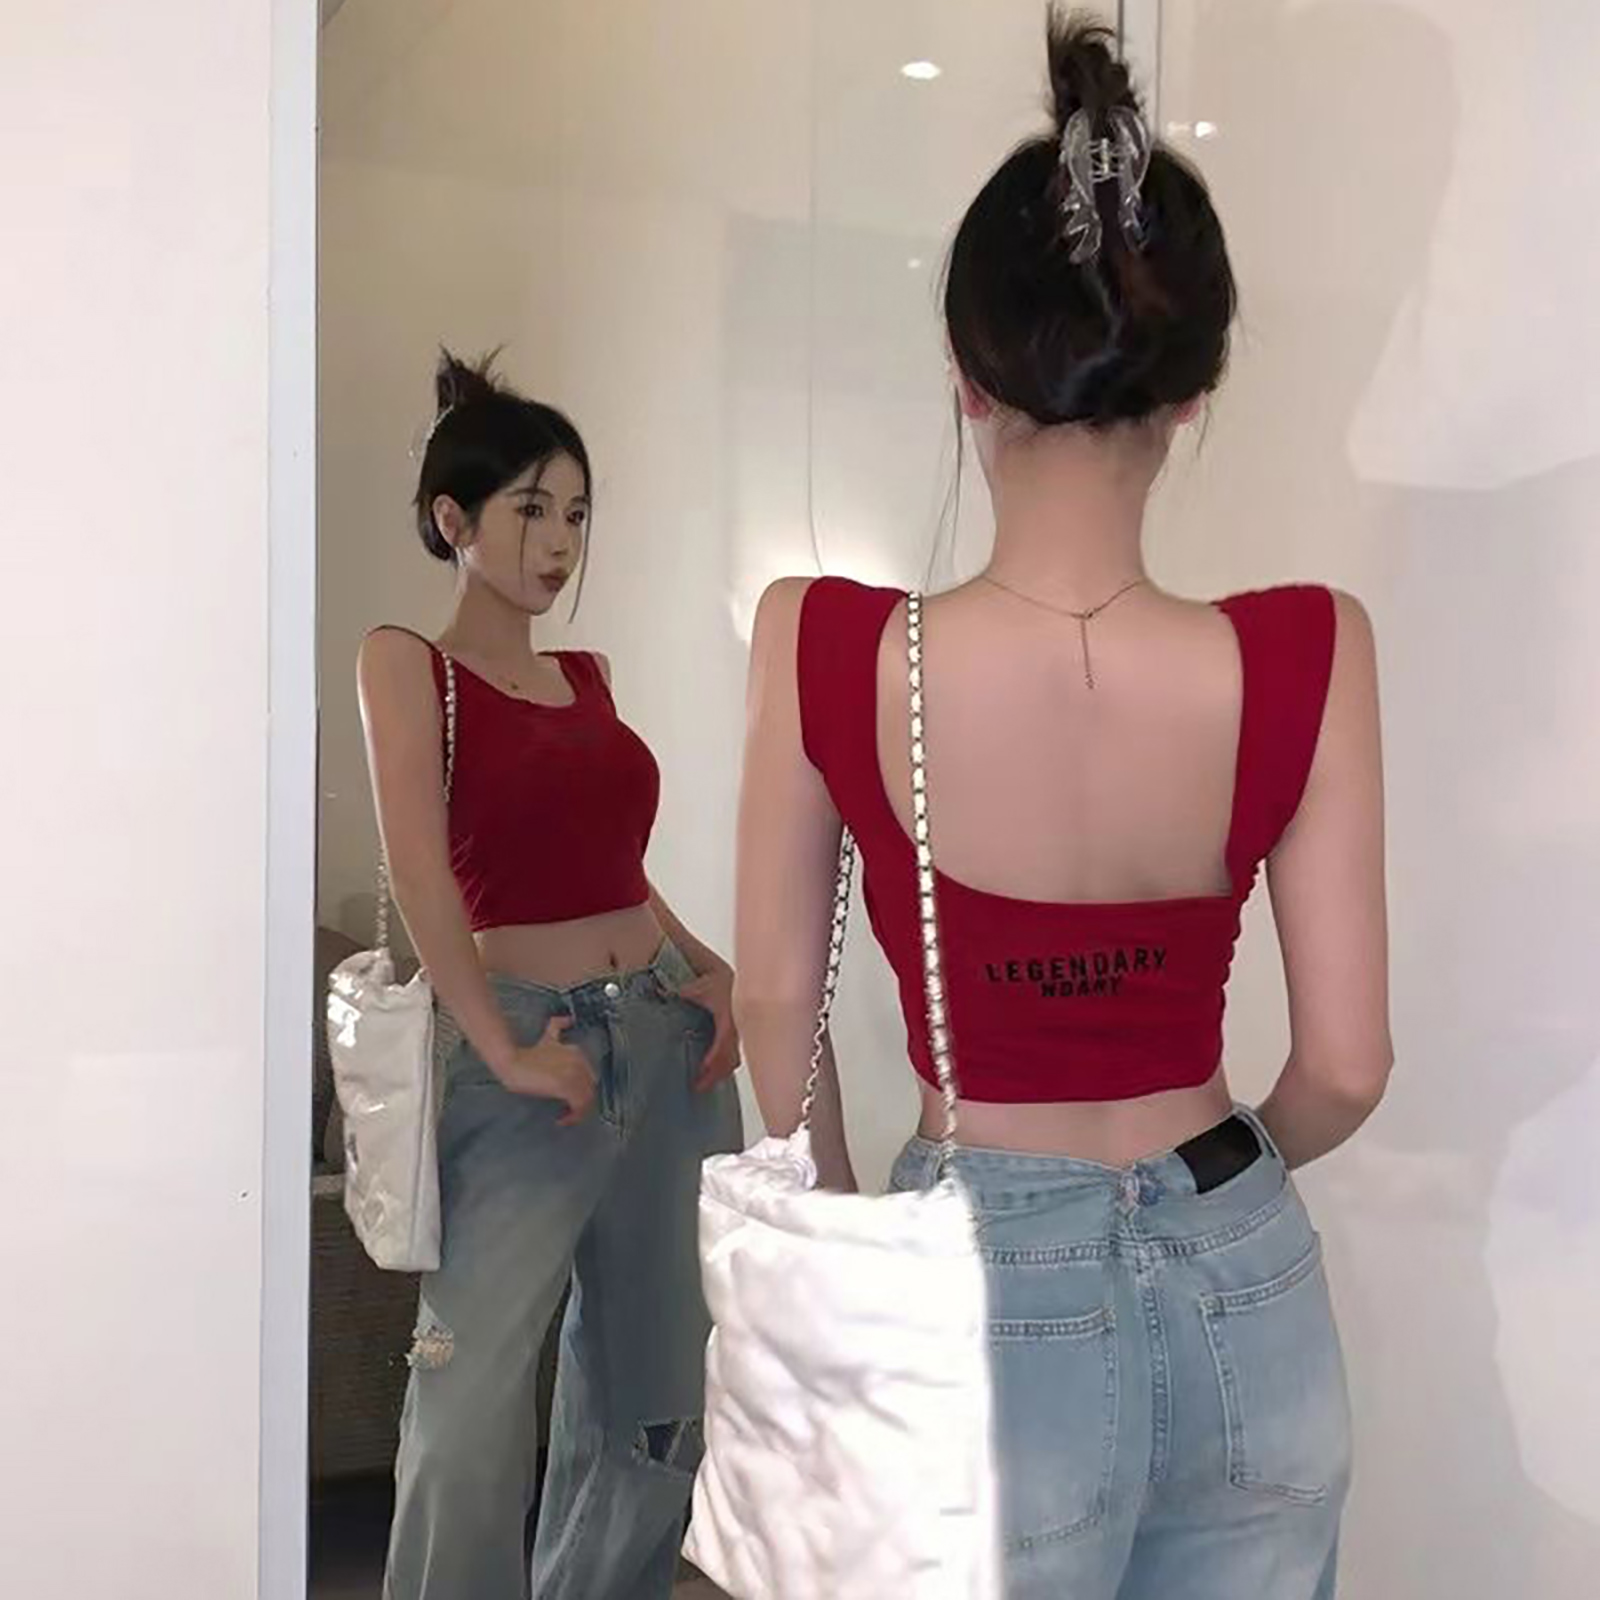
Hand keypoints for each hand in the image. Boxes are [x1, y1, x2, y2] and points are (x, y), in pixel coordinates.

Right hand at [496, 1018, 596, 1124]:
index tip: (571, 1100)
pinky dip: (574, 1116)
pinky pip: (579, 1106)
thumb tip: (569, 1018)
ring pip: (586, 1099)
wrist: (513, 1062)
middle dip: (581, 1102)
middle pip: (590, 1089)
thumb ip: (559, 1026)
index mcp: (578, 1053)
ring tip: (566, 1117)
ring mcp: (574, 1075)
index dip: (582, 1090)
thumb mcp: (548, 1037)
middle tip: (569, 1112)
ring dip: (578, 1112)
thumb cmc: (528, 1054)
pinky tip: (563, 1119)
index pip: (589, 1077)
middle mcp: (580, 1063)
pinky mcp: (566, 1087)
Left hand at [680, 965, 740, 1093]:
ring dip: (719, 1074)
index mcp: (727, 1016)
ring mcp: (738, 1034)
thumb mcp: (696, 988)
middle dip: (715, 1074)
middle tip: (698, 1086)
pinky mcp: (736, 1039)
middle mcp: (735, 1028)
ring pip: (733, 1060)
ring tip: (702, 1084)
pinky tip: (712, 1075)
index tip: (702, 1069)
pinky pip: (734, 1058)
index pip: (723, 1040)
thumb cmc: (713, 985)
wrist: (726, 980)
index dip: (714, 1057)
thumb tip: (659, 993)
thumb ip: (680, 993)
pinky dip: (723, 1068)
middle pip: (729, 1057)